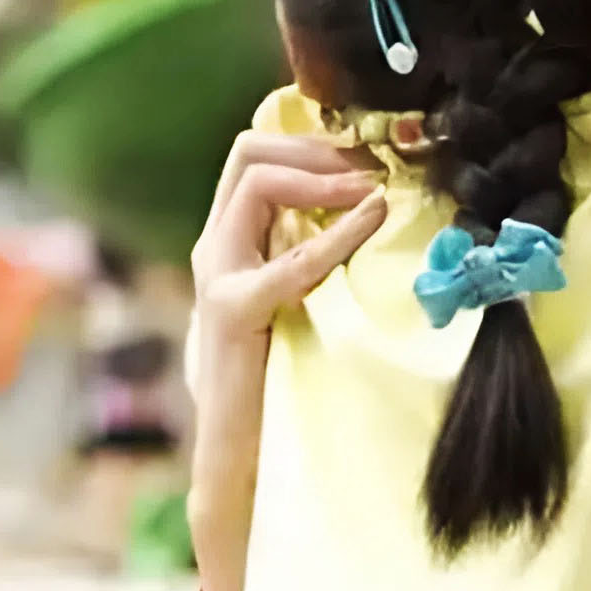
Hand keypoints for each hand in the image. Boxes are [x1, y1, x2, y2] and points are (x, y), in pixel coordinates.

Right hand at [189, 129, 384, 472]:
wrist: (240, 449)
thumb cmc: (276, 374)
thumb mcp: (296, 296)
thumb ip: (311, 251)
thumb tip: (375, 204)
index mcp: (229, 239)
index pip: (255, 153)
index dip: (313, 141)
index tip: (370, 154)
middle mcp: (215, 247)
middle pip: (250, 152)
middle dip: (316, 146)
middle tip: (374, 163)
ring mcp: (218, 275)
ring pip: (257, 182)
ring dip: (323, 174)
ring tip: (375, 187)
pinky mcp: (234, 311)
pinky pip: (291, 258)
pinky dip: (338, 232)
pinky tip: (373, 220)